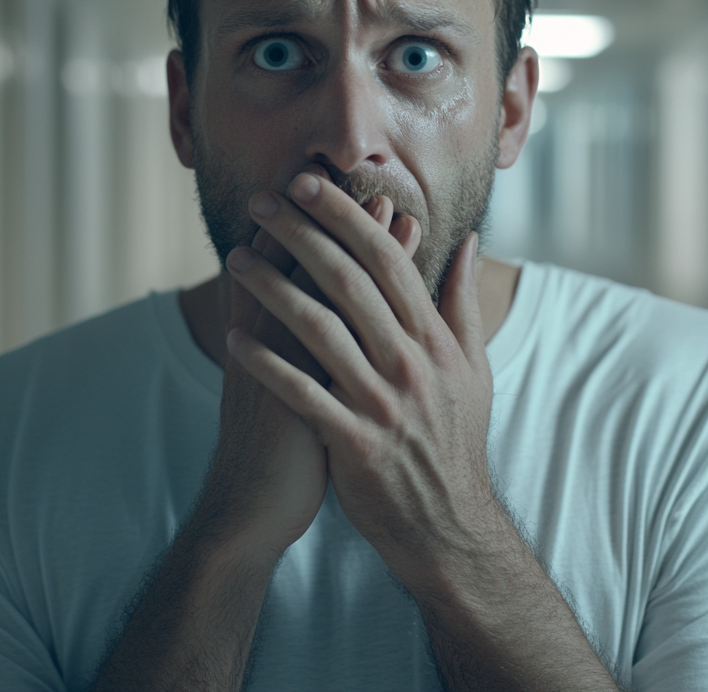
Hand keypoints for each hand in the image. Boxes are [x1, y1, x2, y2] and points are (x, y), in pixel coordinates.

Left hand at [224, 172, 495, 587]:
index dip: (346, 216)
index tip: (310, 185)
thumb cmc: (456, 438)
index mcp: (432, 337)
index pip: (387, 258)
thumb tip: (469, 241)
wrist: (450, 524)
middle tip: (262, 201)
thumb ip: (463, 301)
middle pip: (348, 280)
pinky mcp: (354, 442)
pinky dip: (265, 364)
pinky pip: (302, 395)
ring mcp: (381, 402)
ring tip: (236, 258)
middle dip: (301, 234)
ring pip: (320, 329)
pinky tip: (233, 338)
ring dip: (273, 288)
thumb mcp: (474, 366)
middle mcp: (409, 361)